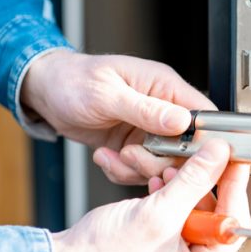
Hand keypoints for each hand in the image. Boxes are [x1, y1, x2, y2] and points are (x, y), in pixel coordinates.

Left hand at [21, 51, 214, 183]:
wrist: (46, 92)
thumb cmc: (73, 80)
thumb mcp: (107, 94)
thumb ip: (146, 109)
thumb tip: (182, 121)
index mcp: (165, 86)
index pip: (204, 115)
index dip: (204, 140)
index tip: (187, 158)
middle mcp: (162, 110)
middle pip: (186, 148)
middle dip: (159, 161)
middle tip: (132, 156)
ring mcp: (149, 131)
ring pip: (163, 164)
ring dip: (136, 168)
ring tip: (113, 155)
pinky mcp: (134, 147)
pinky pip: (140, 171)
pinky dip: (121, 171)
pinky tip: (104, 156)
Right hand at [48, 140, 250, 251]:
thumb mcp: (158, 214)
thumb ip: (194, 181)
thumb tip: (218, 157)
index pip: (232, 226)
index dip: (234, 189)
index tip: (235, 161)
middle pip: (215, 214)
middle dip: (203, 184)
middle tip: (205, 157)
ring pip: (193, 208)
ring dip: (182, 185)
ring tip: (170, 171)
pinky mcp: (159, 242)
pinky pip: (174, 211)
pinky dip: (168, 193)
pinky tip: (158, 183)